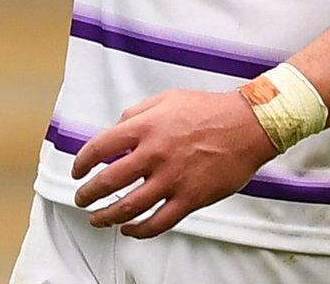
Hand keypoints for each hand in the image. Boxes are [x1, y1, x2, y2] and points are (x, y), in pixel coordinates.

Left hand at [69, 89, 277, 237]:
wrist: (250, 125)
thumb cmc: (211, 110)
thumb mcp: (168, 99)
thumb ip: (137, 113)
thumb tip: (116, 130)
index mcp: (146, 127)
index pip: (99, 148)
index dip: (81, 163)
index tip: (78, 171)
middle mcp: (155, 154)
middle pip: (107, 182)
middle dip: (87, 194)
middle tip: (82, 198)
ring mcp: (172, 179)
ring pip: (127, 208)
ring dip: (105, 217)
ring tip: (98, 219)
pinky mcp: (190, 199)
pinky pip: (157, 223)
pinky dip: (138, 231)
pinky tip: (130, 230)